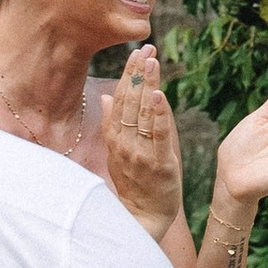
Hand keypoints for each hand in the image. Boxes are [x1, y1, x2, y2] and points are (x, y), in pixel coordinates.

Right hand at [102, 47, 183, 239]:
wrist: (142, 219)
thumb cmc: (136, 183)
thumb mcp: (120, 151)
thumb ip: (114, 123)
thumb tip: (107, 95)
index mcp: (115, 138)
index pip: (119, 100)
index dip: (128, 75)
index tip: (136, 52)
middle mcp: (124, 143)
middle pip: (128, 102)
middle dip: (137, 73)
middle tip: (145, 48)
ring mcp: (140, 153)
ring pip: (141, 114)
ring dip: (147, 86)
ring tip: (152, 62)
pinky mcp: (158, 164)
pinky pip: (157, 136)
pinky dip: (157, 115)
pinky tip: (159, 95)